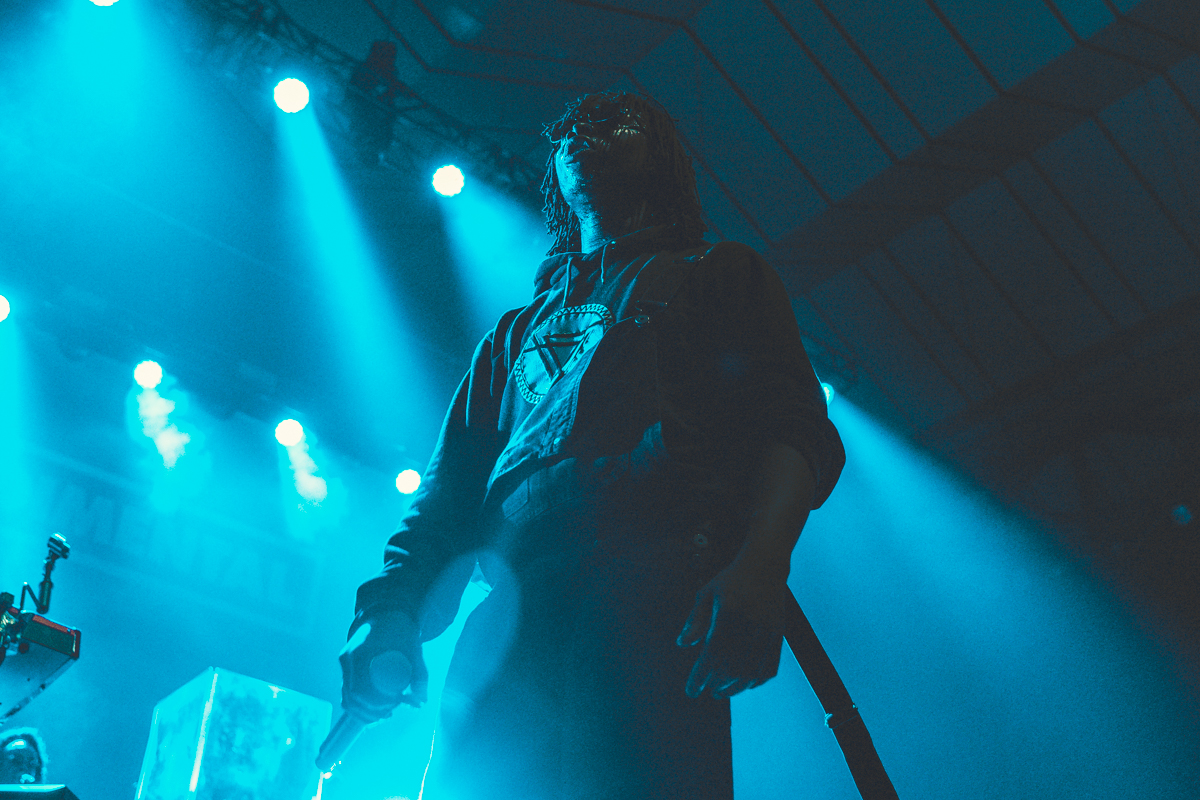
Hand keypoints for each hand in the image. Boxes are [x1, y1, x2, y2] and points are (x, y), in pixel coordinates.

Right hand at [338, 611, 428, 720]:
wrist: (386, 612)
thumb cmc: (400, 628)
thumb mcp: (413, 648)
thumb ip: (420, 673)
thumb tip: (423, 700)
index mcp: (360, 652)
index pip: (361, 689)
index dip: (377, 702)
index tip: (395, 704)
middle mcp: (348, 659)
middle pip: (353, 697)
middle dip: (372, 710)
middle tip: (392, 712)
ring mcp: (345, 664)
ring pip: (347, 699)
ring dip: (365, 712)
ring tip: (385, 715)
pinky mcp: (347, 669)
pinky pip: (347, 693)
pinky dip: (359, 706)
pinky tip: (373, 713)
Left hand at [677, 557, 788, 698]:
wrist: (765, 565)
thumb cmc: (732, 579)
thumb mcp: (707, 593)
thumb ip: (696, 619)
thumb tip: (682, 644)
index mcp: (728, 613)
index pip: (711, 654)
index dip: (700, 676)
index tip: (692, 691)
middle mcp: (749, 625)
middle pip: (731, 667)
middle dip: (717, 683)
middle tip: (708, 689)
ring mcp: (767, 631)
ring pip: (751, 671)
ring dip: (736, 686)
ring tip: (723, 691)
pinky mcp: (779, 634)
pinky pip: (771, 666)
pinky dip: (758, 680)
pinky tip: (747, 685)